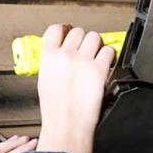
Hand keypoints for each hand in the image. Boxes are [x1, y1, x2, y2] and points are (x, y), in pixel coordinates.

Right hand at [36, 24, 115, 152]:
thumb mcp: (44, 80)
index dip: (63, 30)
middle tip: (82, 51)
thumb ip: (52, 62)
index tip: (67, 34)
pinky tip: (102, 66)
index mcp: (48, 58)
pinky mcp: (99, 69)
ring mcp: (83, 61)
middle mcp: (66, 56)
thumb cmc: (55, 108)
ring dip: (96, 45)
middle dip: (81, 40)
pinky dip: (107, 57)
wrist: (67, 123)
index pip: (56, 29)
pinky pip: (108, 51)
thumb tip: (60, 52)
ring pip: (94, 37)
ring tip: (93, 57)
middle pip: (78, 31)